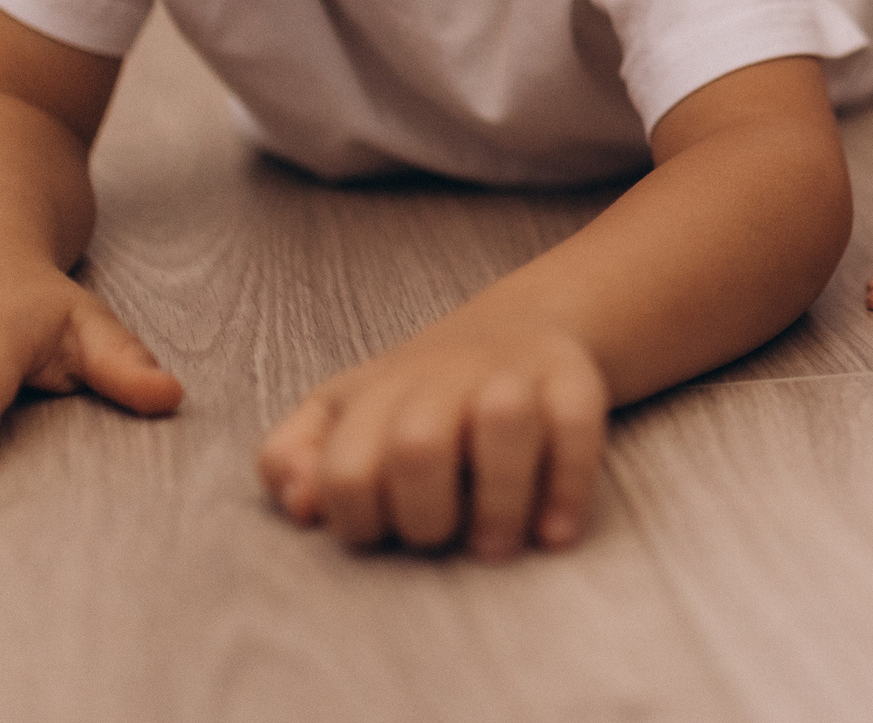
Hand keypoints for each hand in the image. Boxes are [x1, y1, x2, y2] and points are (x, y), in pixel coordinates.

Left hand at [256, 312, 607, 558]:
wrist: (519, 326)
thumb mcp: (342, 415)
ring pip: (503, 422)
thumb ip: (295, 457)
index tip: (383, 531)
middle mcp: (444, 376)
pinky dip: (567, 491)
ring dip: (498, 503)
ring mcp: (513, 374)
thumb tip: (298, 505)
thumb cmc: (417, 397)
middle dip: (426, 518)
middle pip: (419, 447)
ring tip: (495, 546)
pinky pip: (576, 429)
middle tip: (440, 538)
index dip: (359, 521)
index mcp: (377, 392)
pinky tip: (553, 535)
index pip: (346, 469)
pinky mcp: (573, 380)